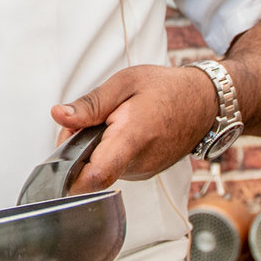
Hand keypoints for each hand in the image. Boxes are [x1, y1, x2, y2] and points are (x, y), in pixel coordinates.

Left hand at [52, 66, 217, 192]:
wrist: (204, 104)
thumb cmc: (167, 90)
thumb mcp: (125, 83)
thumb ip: (90, 104)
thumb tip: (59, 116)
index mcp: (131, 138)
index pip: (94, 176)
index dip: (69, 177)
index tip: (56, 166)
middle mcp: (138, 164)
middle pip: (89, 170)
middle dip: (77, 148)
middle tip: (86, 121)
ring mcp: (142, 172)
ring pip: (101, 169)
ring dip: (94, 149)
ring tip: (111, 123)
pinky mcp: (143, 174)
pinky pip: (114, 168)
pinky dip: (108, 152)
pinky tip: (121, 133)